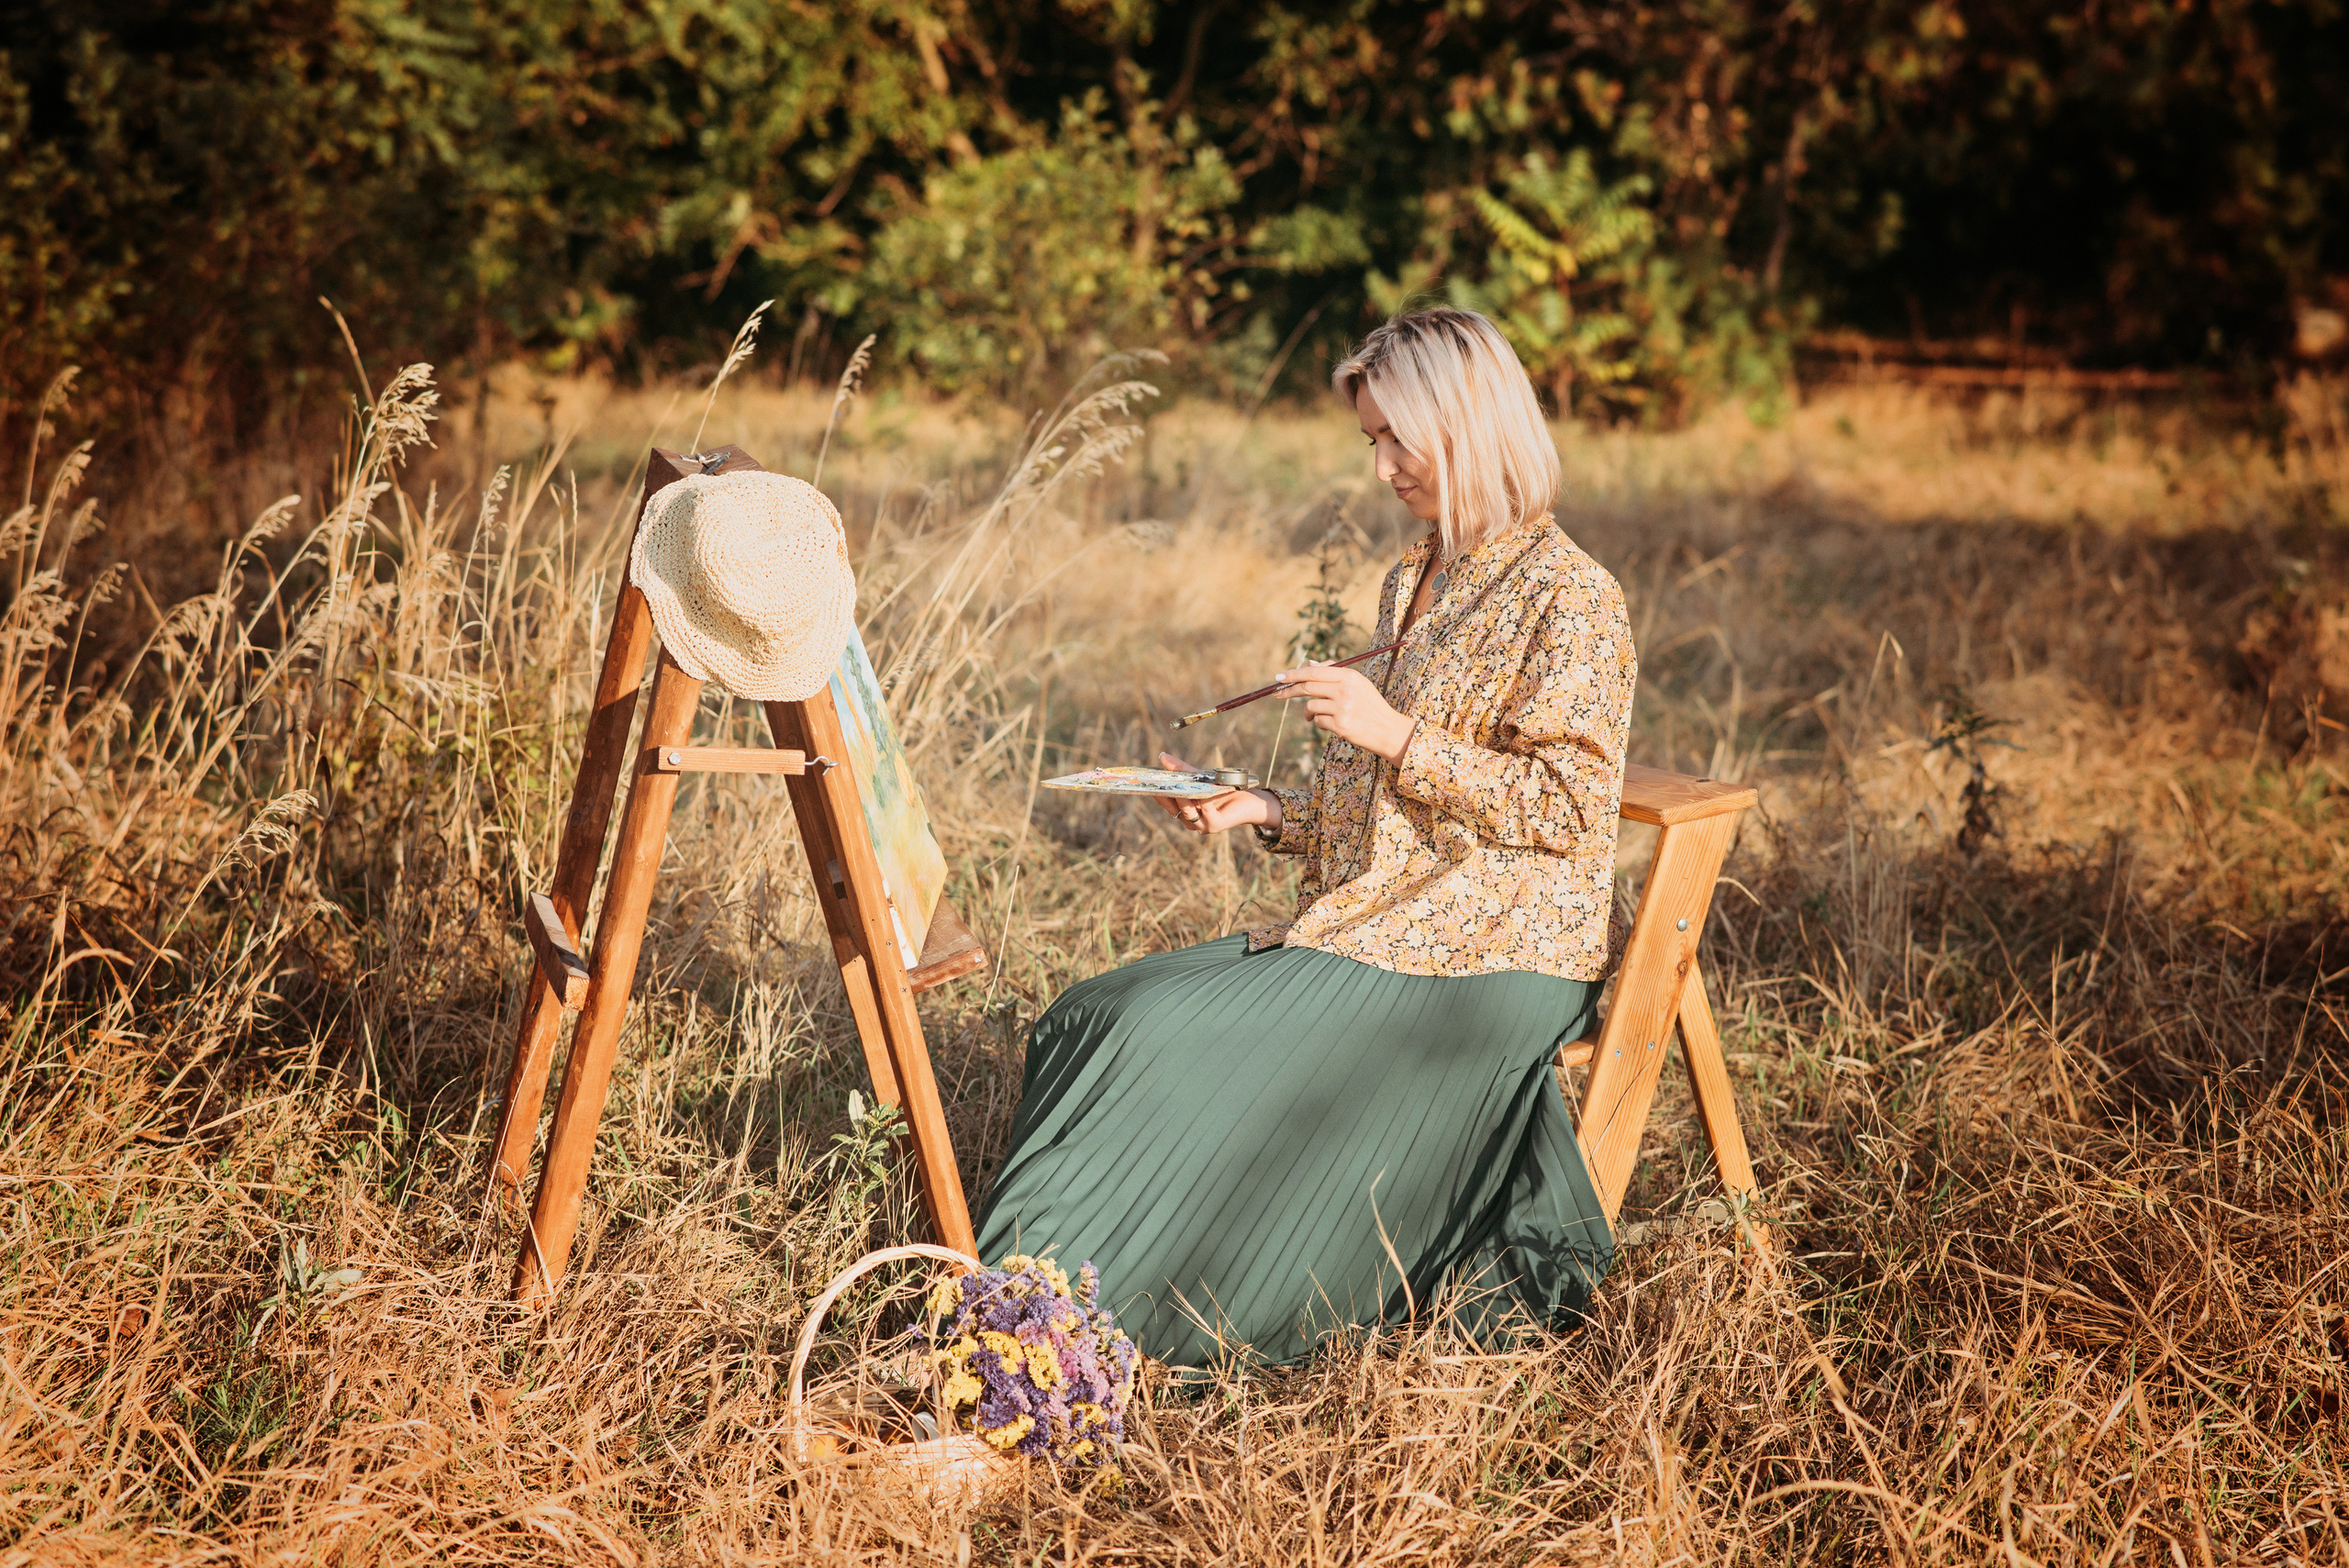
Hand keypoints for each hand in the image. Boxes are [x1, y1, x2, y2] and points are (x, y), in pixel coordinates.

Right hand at [1150, 752, 1280, 836]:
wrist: (1250, 800)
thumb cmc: (1224, 788)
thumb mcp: (1200, 777)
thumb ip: (1181, 769)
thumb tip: (1161, 756)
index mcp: (1184, 810)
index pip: (1166, 802)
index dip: (1157, 792)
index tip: (1149, 781)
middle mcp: (1191, 821)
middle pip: (1174, 808)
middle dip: (1168, 795)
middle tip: (1161, 783)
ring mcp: (1202, 825)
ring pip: (1187, 812)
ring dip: (1184, 800)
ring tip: (1180, 789)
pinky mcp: (1215, 825)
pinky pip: (1205, 813)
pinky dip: (1203, 803)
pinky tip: (1203, 794)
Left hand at [1274, 662, 1417, 762]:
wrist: (1387, 729)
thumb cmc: (1369, 705)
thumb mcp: (1357, 684)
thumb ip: (1334, 672)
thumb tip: (1309, 663)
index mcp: (1349, 676)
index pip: (1314, 672)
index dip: (1293, 674)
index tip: (1279, 677)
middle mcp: (1345, 690)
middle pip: (1307, 686)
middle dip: (1289, 691)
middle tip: (1278, 695)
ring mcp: (1342, 708)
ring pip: (1310, 706)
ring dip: (1309, 712)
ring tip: (1318, 715)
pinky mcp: (1340, 725)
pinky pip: (1317, 721)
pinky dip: (1319, 723)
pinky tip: (1333, 724)